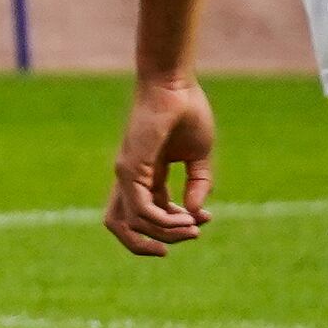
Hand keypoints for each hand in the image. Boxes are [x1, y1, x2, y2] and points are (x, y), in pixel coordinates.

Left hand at [105, 74, 216, 254]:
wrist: (175, 84)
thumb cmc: (186, 112)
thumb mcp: (199, 156)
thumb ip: (198, 185)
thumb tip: (192, 215)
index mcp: (145, 175)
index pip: (149, 214)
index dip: (175, 225)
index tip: (204, 220)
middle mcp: (129, 178)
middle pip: (123, 227)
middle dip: (150, 244)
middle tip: (190, 236)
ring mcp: (126, 174)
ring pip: (130, 224)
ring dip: (165, 233)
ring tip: (192, 227)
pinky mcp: (129, 169)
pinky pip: (139, 209)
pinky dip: (161, 221)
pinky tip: (185, 218)